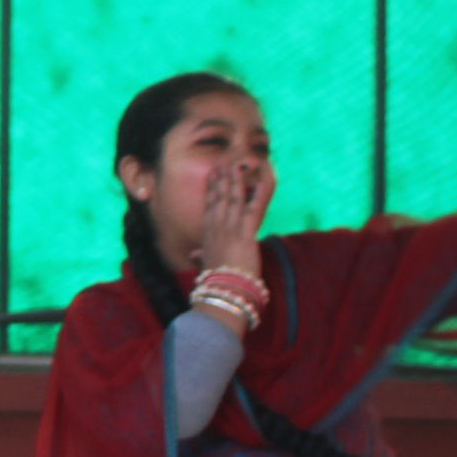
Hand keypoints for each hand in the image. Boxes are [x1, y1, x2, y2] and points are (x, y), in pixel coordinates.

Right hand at [197, 160, 270, 281]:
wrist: (222, 292)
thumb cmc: (214, 284)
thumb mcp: (204, 266)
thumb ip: (200, 257)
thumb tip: (194, 254)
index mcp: (208, 236)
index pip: (210, 208)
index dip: (212, 191)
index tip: (213, 177)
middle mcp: (217, 228)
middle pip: (220, 198)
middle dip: (222, 180)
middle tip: (224, 164)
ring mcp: (231, 229)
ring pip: (234, 198)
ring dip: (236, 180)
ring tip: (237, 166)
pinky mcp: (246, 233)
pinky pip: (254, 207)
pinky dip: (259, 191)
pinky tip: (262, 179)